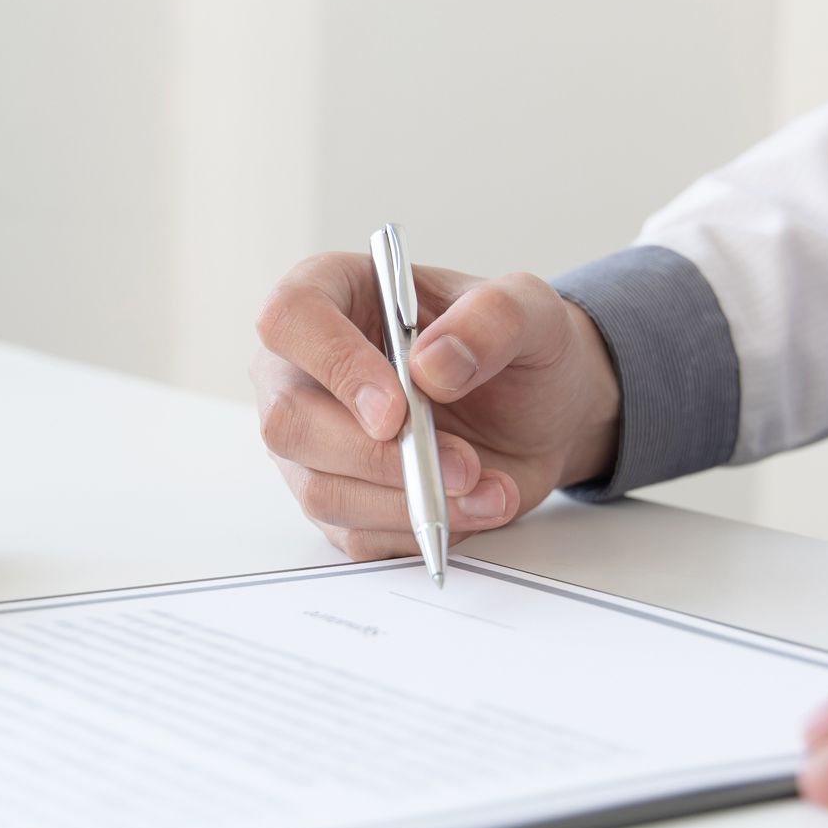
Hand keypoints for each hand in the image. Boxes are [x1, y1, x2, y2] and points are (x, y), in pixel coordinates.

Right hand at [251, 252, 619, 558]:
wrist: (538, 413)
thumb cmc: (516, 347)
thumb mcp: (531, 308)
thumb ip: (492, 319)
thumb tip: (433, 365)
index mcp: (333, 294)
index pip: (290, 320)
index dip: (335, 365)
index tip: (397, 408)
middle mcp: (305, 369)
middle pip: (289, 423)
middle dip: (377, 456)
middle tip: (461, 463)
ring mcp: (314, 440)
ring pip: (321, 490)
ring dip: (409, 500)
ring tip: (484, 484)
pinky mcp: (340, 498)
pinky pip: (355, 533)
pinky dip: (419, 528)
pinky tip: (470, 504)